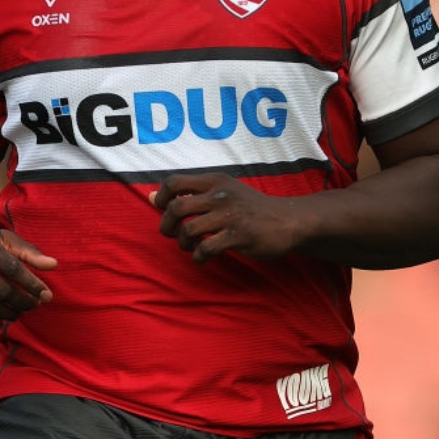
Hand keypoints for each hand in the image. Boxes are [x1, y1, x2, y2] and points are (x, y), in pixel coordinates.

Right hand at [0, 227, 56, 331]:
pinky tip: (0, 323)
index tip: (46, 295)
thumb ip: (29, 251)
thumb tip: (54, 265)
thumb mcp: (4, 238)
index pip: (13, 268)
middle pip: (1, 290)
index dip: (32, 284)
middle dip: (23, 301)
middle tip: (35, 305)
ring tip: (20, 313)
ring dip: (9, 314)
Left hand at [150, 173, 301, 263]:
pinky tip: (204, 258)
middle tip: (173, 234)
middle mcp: (221, 195)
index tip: (164, 210)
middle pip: (176, 208)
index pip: (174, 182)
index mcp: (216, 180)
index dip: (162, 198)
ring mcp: (230, 215)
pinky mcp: (238, 236)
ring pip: (188, 230)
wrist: (288, 220)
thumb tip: (151, 197)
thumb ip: (190, 193)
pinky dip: (199, 257)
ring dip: (183, 244)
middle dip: (167, 226)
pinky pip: (206, 248)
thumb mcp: (223, 192)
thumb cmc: (251, 207)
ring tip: (191, 247)